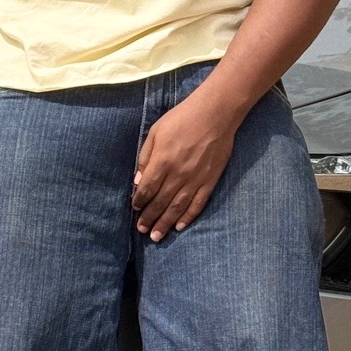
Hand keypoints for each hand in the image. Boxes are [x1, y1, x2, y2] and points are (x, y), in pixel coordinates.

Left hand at [133, 96, 237, 241]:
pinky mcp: (210, 181)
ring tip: (157, 236)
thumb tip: (138, 181)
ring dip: (165, 223)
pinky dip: (188, 217)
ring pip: (177, 208)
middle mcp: (177, 174)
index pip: (147, 189)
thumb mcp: (156, 132)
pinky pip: (198, 204)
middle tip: (142, 230)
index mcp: (162, 161)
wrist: (216, 113)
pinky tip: (180, 226)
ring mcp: (195, 179)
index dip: (139, 201)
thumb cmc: (182, 118)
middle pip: (160, 202)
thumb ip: (146, 157)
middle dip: (149, 218)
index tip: (135, 209)